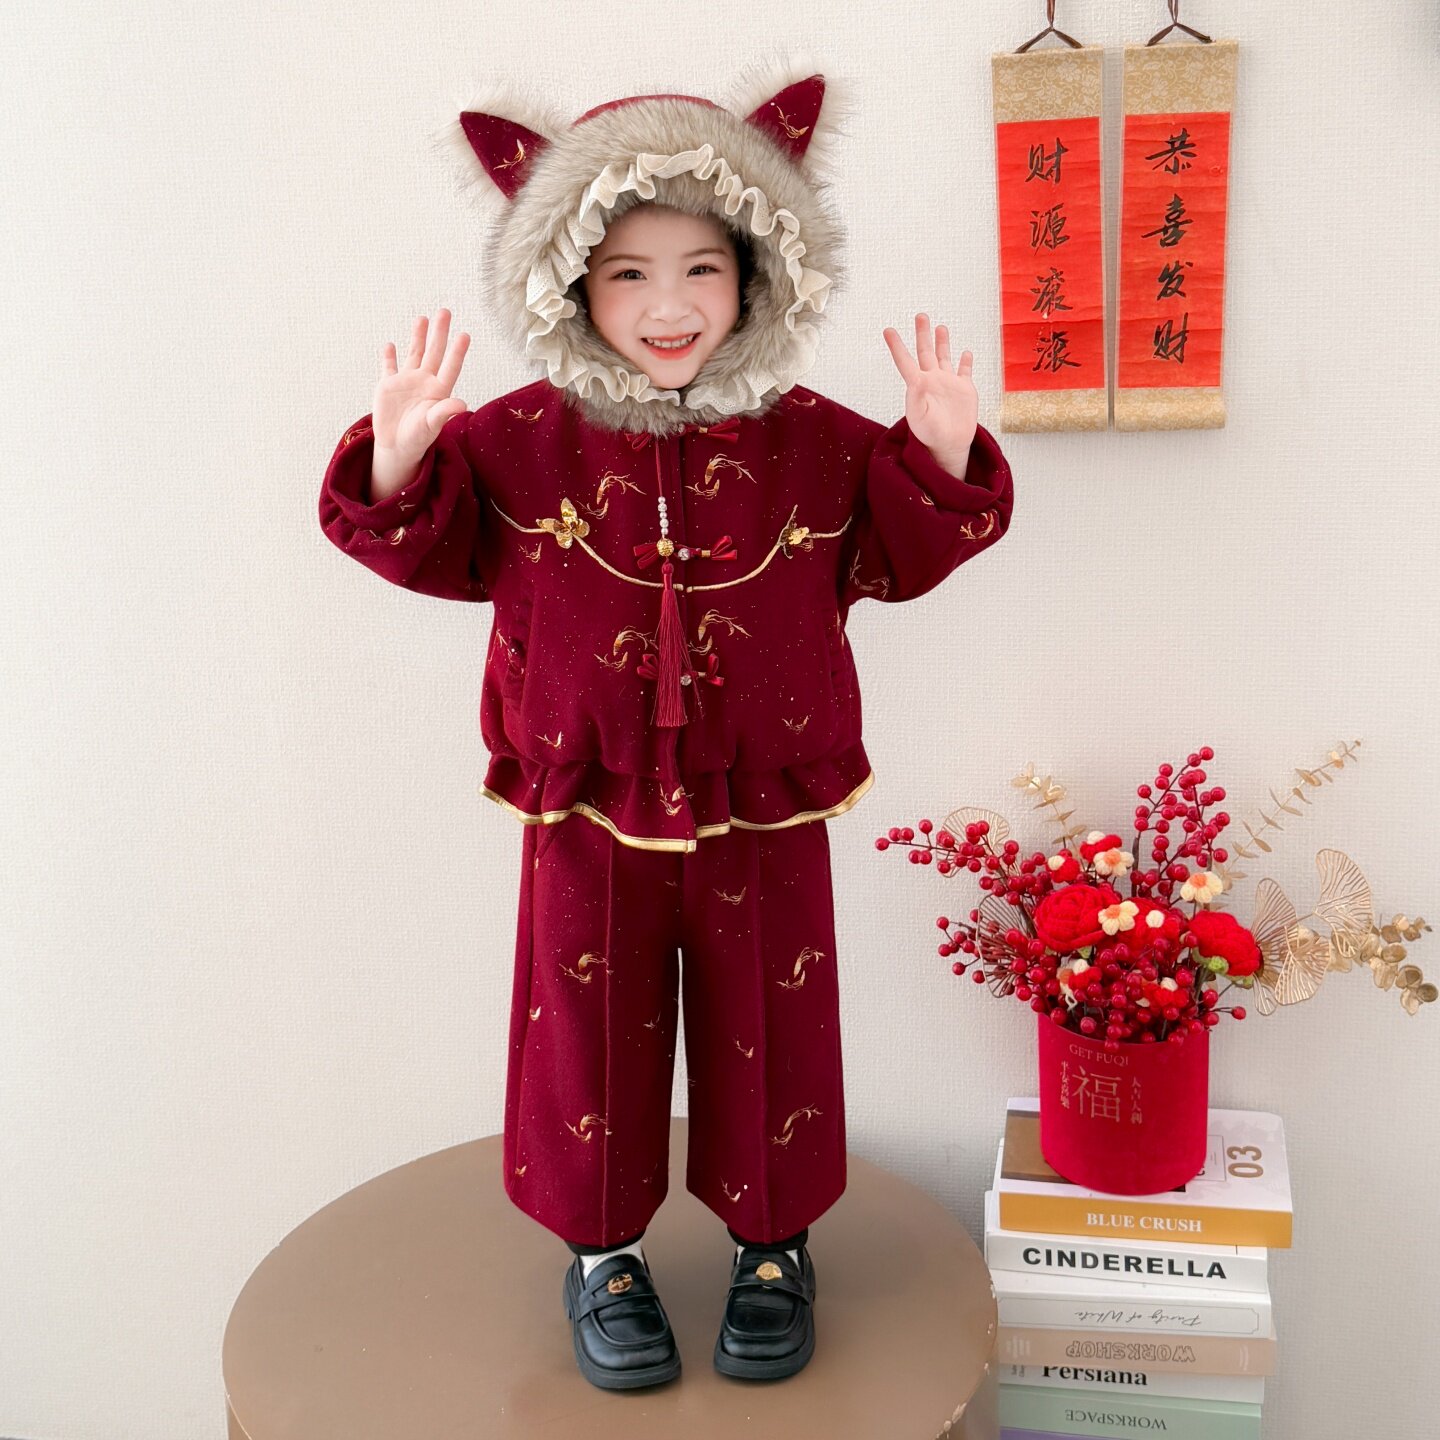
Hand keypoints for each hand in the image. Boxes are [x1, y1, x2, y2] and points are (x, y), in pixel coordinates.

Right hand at [373, 309, 470, 466]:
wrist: (397, 447)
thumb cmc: (418, 438)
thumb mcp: (432, 424)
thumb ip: (445, 411)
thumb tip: (463, 403)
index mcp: (438, 390)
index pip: (450, 366)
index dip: (457, 351)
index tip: (464, 334)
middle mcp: (424, 382)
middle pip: (434, 352)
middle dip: (439, 332)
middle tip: (445, 311)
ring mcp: (406, 381)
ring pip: (414, 353)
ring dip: (418, 336)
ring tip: (423, 318)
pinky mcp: (388, 386)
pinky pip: (388, 366)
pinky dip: (388, 356)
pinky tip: (390, 345)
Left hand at [882, 313, 977, 474]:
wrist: (948, 446)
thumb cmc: (930, 435)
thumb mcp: (920, 417)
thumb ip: (917, 398)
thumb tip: (915, 381)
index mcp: (919, 385)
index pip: (905, 361)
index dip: (896, 345)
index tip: (887, 330)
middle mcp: (932, 380)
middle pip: (926, 352)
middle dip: (923, 334)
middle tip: (920, 316)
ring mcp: (948, 383)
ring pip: (945, 357)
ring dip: (942, 342)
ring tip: (940, 327)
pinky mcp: (964, 390)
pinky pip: (965, 371)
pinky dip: (966, 361)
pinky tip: (965, 353)